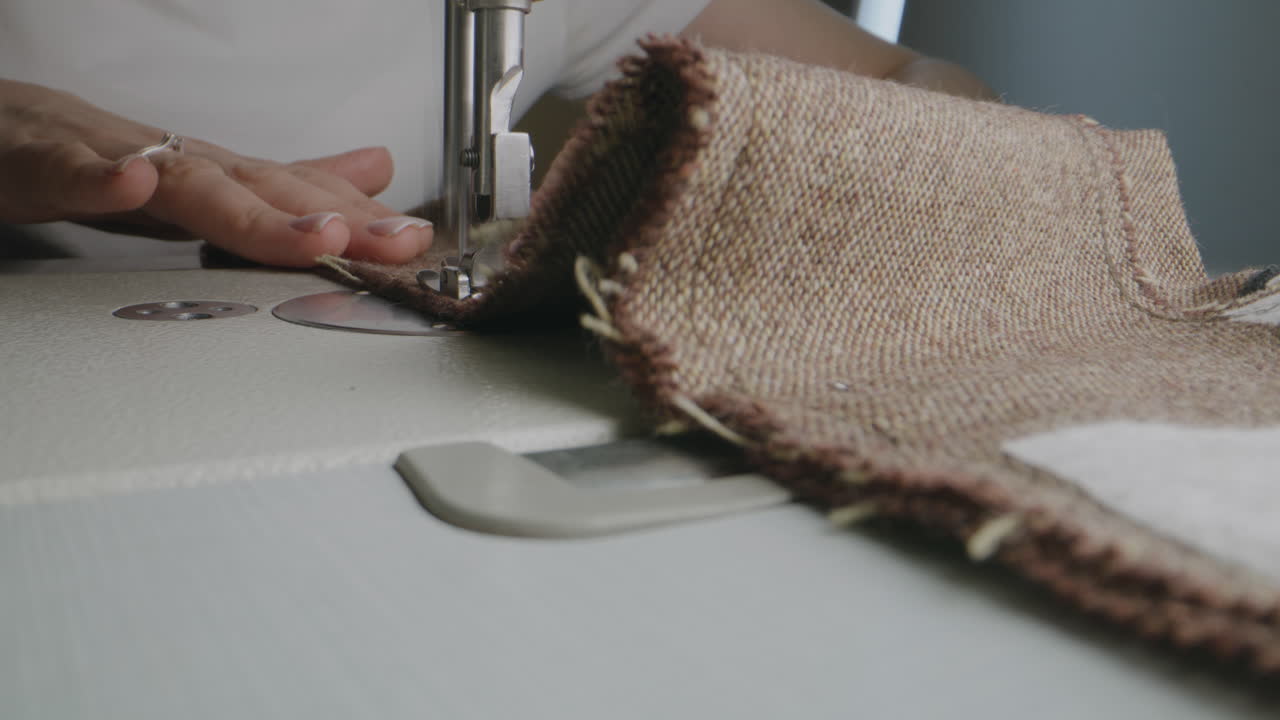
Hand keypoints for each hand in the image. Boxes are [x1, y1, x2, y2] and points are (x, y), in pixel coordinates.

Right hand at [0, 78, 431, 266]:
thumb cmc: (88, 156)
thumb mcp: (198, 181)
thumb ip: (275, 188)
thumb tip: (364, 176)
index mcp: (212, 174)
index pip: (300, 196)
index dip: (364, 219)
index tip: (419, 243)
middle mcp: (175, 161)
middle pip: (266, 189)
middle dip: (340, 217)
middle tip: (400, 241)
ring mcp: (110, 159)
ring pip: (189, 182)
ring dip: (256, 208)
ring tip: (320, 231)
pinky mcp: (38, 164)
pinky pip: (69, 171)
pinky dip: (102, 178)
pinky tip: (133, 181)